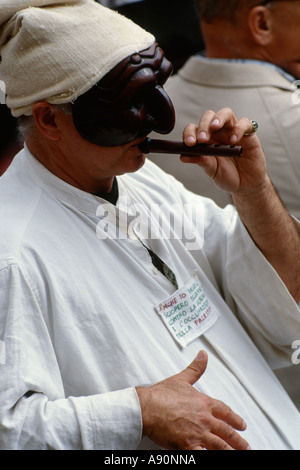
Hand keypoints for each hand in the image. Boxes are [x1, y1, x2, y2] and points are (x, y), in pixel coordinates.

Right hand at [136, 350, 250, 449]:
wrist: (147, 407)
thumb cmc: (161, 394)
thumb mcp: (181, 378)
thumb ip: (195, 368)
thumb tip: (203, 355)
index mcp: (204, 403)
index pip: (225, 412)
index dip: (235, 419)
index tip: (242, 425)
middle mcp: (205, 418)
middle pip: (226, 431)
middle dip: (237, 440)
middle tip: (245, 446)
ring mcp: (198, 433)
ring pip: (220, 446)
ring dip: (230, 451)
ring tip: (237, 455)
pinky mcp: (188, 446)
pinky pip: (204, 455)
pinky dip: (211, 456)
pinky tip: (214, 457)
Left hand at [181, 108, 266, 194]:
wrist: (246, 185)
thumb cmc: (228, 176)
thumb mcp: (212, 171)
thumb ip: (201, 162)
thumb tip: (183, 156)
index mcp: (206, 140)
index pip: (194, 129)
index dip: (189, 133)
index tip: (189, 143)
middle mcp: (219, 133)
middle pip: (209, 116)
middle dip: (203, 125)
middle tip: (202, 138)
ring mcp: (233, 131)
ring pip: (226, 113)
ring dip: (218, 118)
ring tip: (215, 127)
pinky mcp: (248, 135)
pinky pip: (245, 123)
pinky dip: (238, 129)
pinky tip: (234, 140)